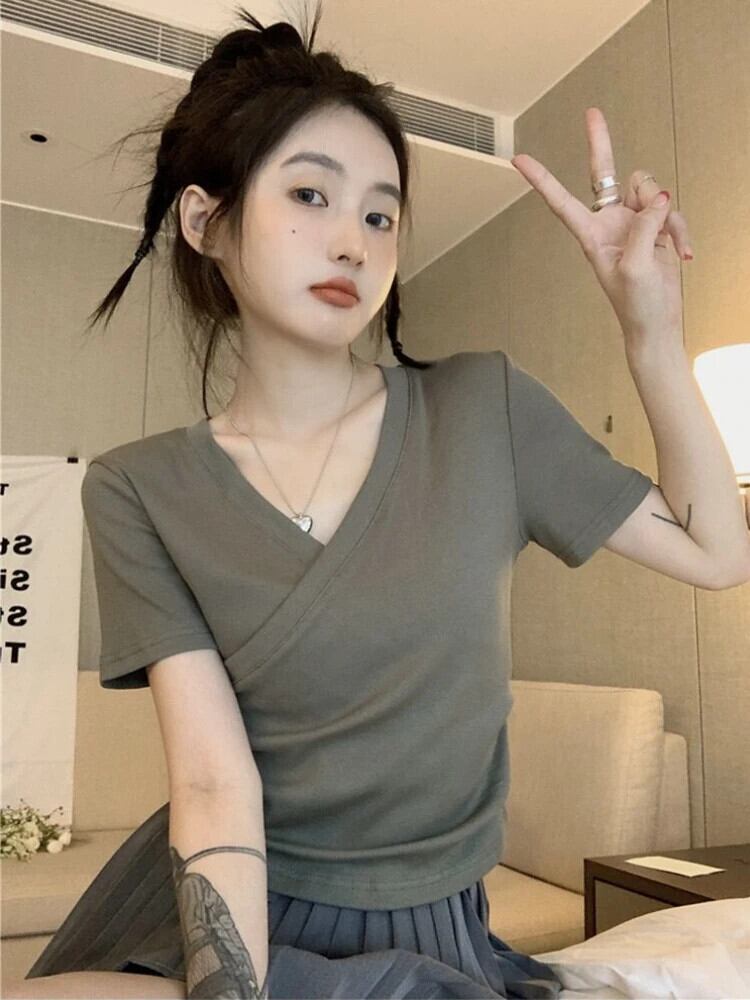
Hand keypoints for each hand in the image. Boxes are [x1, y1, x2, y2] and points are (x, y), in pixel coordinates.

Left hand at [510, 107, 692, 350]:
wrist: (658, 324)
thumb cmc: (636, 305)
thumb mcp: (635, 266)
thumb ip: (644, 226)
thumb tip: (659, 198)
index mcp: (590, 235)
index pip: (561, 201)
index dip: (541, 179)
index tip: (518, 159)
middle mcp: (610, 222)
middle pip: (606, 173)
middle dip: (600, 143)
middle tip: (591, 113)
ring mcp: (634, 222)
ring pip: (650, 189)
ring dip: (666, 213)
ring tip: (670, 245)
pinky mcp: (657, 226)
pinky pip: (671, 209)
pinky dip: (681, 229)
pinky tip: (683, 255)